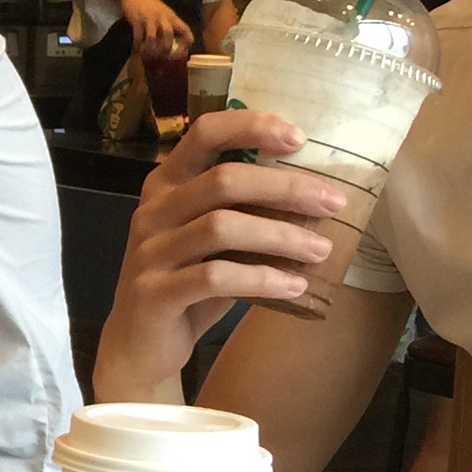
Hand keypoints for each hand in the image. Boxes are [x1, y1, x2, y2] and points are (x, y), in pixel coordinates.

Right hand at [97, 107, 355, 393]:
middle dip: (286, 188)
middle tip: (333, 203)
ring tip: (321, 251)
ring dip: (281, 236)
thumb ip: (245, 213)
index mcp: (166, 184)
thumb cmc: (186, 283)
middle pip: (223, 181)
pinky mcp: (153, 293)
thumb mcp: (212, 241)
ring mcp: (149, 251)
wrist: (138, 344)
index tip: (300, 139)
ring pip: (221, 227)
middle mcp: (153, 210)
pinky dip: (262, 279)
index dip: (251, 127)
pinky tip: (293, 286)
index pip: (204, 134)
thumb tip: (319, 196)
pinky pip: (215, 278)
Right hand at [119, 0, 194, 58]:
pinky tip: (136, 50)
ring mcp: (150, 18)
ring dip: (150, 49)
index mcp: (173, 18)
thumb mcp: (164, 14)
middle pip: (168, 36)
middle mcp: (163, 18)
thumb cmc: (150, 5)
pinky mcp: (137, 19)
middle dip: (164, 50)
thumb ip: (169, 26)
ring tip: (146, 56)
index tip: (178, 55)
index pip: (186, 32)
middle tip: (160, 59)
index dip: (185, 46)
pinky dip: (137, 45)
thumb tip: (173, 46)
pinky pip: (138, 36)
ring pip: (153, 38)